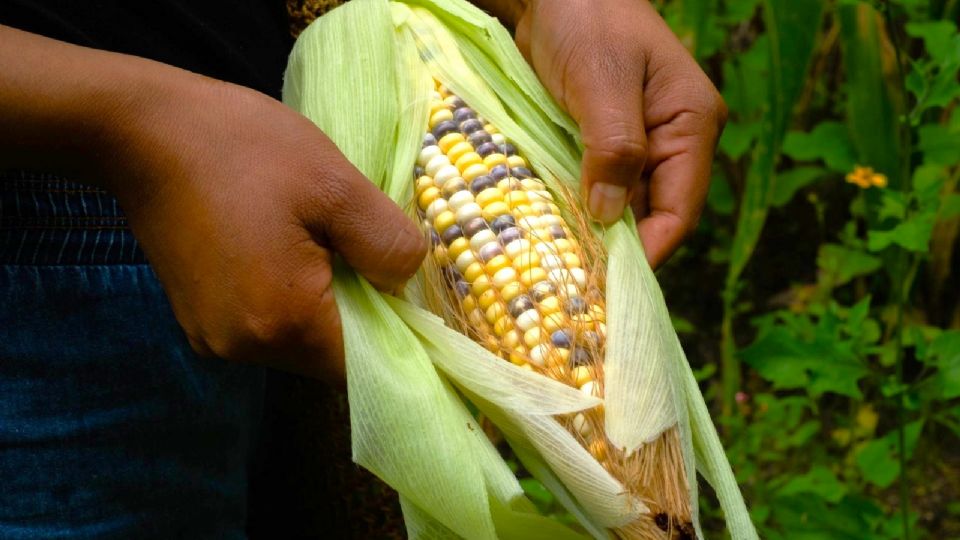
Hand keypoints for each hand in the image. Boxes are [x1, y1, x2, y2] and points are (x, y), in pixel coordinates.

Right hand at [107, 78, 424, 380]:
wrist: (144, 131)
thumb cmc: (244, 148)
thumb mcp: (335, 184)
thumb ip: (386, 243)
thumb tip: (406, 283)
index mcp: (282, 321)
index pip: (366, 364)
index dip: (399, 335)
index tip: (409, 294)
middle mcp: (244, 348)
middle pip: (330, 357)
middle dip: (362, 315)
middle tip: (367, 255)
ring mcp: (214, 339)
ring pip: (299, 342)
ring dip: (325, 307)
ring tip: (325, 245)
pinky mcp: (199, 320)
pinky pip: (267, 326)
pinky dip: (290, 300)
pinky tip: (288, 251)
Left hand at [514, 0, 726, 267]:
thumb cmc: (587, 20)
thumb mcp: (601, 81)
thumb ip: (614, 148)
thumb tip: (610, 218)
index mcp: (692, 124)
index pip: (679, 209)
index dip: (648, 252)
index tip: (607, 284)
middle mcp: (672, 142)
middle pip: (652, 216)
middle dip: (617, 249)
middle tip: (574, 284)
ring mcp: (638, 144)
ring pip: (622, 207)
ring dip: (592, 233)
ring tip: (558, 266)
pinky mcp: (603, 144)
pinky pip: (596, 189)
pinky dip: (576, 210)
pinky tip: (549, 230)